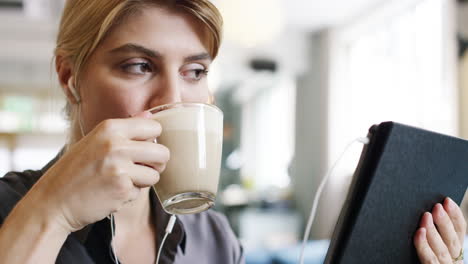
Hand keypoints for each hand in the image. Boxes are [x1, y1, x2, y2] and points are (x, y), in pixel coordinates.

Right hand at [27, 111, 169, 232]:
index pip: (154, 127)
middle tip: (141, 169)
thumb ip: (125, 129)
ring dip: (143, 181)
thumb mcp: (96, 140)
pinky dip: (129, 194)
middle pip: (163, 153)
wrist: (53, 201)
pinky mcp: (122, 189)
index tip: (142, 149)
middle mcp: (116, 144)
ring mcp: (120, 167)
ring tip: (121, 180)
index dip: (152, 141)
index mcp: (110, 128)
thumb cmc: (75, 170)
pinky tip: (111, 192)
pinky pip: (141, 192)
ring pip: (156, 174)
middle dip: (156, 164)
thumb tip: (149, 114)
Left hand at [414, 197, 465, 263]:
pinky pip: (429, 259)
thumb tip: (424, 212)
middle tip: (437, 206)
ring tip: (426, 216)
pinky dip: (424, 246)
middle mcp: (453, 260)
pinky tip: (419, 233)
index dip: (455, 215)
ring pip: (441, 248)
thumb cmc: (427, 257)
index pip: (460, 231)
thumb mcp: (434, 248)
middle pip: (452, 239)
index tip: (447, 200)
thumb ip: (432, 235)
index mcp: (455, 252)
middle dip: (445, 221)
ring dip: (434, 230)